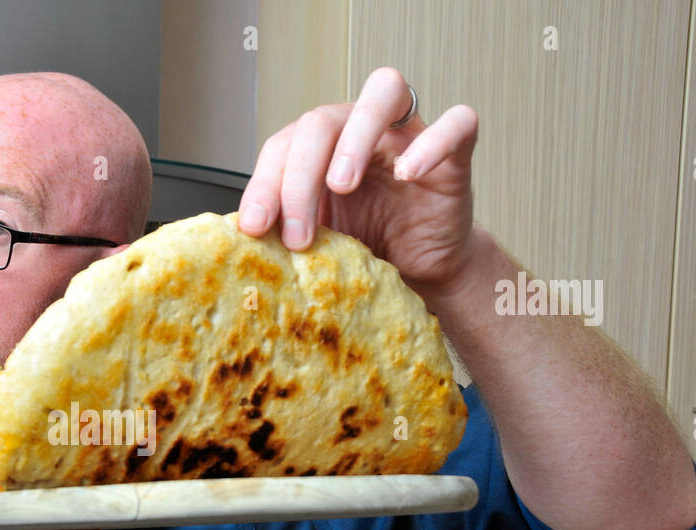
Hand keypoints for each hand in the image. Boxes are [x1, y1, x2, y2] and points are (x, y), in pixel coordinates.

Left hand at [238, 67, 479, 297]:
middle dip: (299, 178)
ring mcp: (409, 135)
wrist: (420, 272)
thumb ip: (284, 228)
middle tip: (296, 235)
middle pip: (322, 120)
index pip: (282, 145)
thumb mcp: (317, 242)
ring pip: (385, 92)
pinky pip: (456, 124)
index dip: (263, 184)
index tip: (254, 228)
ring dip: (356, 136)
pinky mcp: (456, 154)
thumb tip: (240, 237)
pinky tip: (407, 174)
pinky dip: (431, 144)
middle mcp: (361, 130)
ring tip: (340, 185)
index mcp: (321, 149)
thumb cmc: (368, 248)